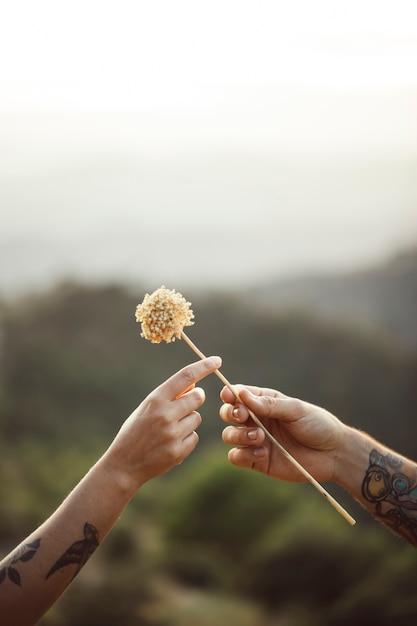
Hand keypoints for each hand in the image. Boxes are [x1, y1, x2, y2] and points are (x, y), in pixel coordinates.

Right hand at [104, 356, 221, 489]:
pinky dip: (186, 438)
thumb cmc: (135, 431)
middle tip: (183, 405)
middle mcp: (165, 414)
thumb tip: (195, 385)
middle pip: (198, 397)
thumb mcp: (147, 408)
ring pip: (197, 418)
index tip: (217, 360)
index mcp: (155, 399)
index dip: (204, 366)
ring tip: (169, 430)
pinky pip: (194, 437)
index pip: (185, 376)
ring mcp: (173, 434)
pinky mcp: (179, 451)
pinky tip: (169, 444)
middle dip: (195, 398)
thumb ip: (170, 396)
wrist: (123, 465)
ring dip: (188, 421)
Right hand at [220, 385, 346, 483]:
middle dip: (230, 413)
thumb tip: (241, 393)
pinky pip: (236, 457)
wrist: (333, 455)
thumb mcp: (295, 410)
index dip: (230, 394)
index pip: (238, 394)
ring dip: (239, 435)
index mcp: (265, 402)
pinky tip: (263, 453)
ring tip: (260, 436)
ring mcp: (255, 441)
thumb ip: (268, 404)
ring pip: (229, 435)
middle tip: (243, 416)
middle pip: (228, 413)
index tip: (230, 396)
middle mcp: (256, 420)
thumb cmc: (318, 425)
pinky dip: (243, 454)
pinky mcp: (257, 461)